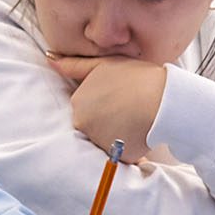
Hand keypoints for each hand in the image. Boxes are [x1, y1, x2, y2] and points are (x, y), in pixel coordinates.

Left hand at [50, 56, 165, 161]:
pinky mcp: (115, 155)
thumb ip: (74, 65)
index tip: (119, 99)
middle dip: (108, 120)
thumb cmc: (137, 78)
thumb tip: (49, 58)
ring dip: (118, 134)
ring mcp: (97, 140)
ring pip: (105, 140)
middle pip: (93, 125)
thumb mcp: (103, 65)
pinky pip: (120, 154)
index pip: (86, 108)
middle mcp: (82, 123)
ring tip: (137, 120)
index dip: (105, 104)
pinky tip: (140, 133)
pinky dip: (129, 148)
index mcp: (78, 102)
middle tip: (130, 109)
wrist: (165, 100)